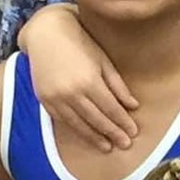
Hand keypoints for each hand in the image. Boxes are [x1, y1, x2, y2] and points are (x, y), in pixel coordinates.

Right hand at [30, 22, 136, 152]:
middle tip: (125, 144)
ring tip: (107, 147)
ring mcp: (56, 98)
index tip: (133, 131)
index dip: (123, 122)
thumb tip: (133, 105)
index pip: (111, 108)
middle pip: (97, 119)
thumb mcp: (102, 59)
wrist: (45, 33)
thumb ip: (117, 84)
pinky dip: (76, 129)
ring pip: (79, 124)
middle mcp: (72, 93)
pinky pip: (62, 120)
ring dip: (94, 137)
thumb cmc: (79, 42)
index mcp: (89, 81)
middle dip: (112, 133)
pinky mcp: (45, 100)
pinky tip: (86, 135)